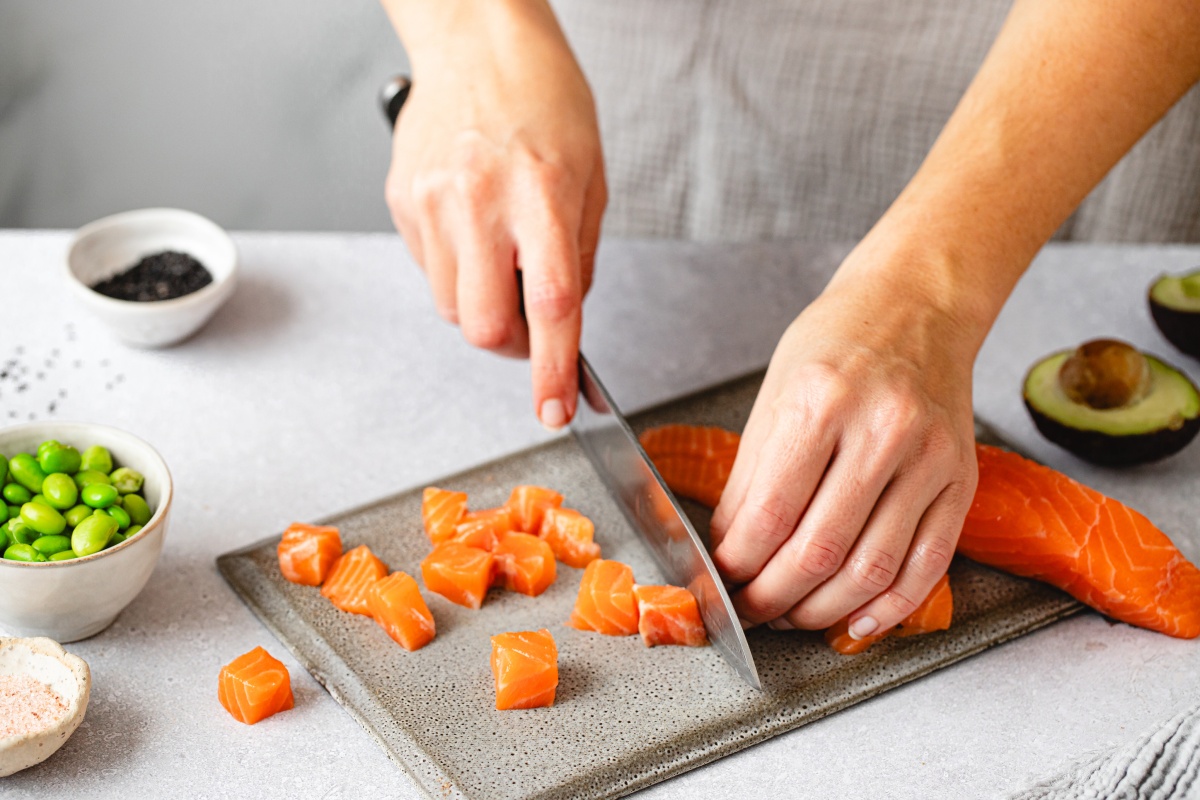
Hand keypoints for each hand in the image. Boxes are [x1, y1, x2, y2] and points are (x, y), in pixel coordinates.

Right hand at [383, 0, 605, 428]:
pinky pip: (428, 271)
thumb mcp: (590, 175)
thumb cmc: (544, 99)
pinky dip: (456, 271)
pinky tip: (472, 229)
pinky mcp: (401, 200)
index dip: (554, 367)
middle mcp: (479, 199)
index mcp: (540, 192)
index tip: (556, 410)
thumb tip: (562, 321)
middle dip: (511, 346)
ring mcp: (431, 201)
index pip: (551, 303)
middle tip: (531, 329)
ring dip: (482, 306)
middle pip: (482, 325)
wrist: (477, 41)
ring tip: (500, 256)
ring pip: (451, 307)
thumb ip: (579, 255)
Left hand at [710, 243, 980, 638]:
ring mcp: (929, 458)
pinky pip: (928, 564)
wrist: (917, 306)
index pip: (767, 516)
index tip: (720, 583)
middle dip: (773, 599)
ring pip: (871, 570)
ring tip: (794, 616)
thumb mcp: (775, 395)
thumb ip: (751, 477)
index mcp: (819, 402)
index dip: (736, 567)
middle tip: (752, 611)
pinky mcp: (961, 479)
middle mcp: (881, 430)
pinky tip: (858, 621)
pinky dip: (890, 607)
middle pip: (818, 552)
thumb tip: (729, 551)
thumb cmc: (837, 343)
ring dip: (823, 612)